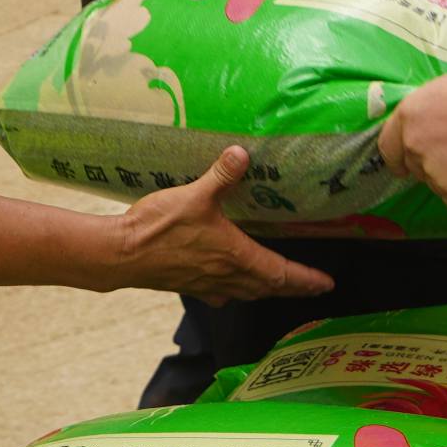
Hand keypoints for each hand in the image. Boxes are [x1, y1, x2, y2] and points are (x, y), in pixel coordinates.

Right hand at [110, 150, 335, 301]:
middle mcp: (226, 276)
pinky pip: (222, 293)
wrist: (120, 254)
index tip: (326, 283)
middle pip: (268, 288)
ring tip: (278, 283)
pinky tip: (230, 285)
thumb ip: (221, 175)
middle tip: (312, 285)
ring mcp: (206, 284)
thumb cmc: (158, 228)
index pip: (281, 274)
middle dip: (293, 286)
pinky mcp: (188, 285)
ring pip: (247, 292)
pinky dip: (236, 290)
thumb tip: (242, 153)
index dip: (306, 279)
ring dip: (267, 289)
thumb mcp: (195, 194)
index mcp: (235, 256)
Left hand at [379, 67, 446, 208]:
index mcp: (409, 115)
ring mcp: (431, 172)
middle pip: (414, 164)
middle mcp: (414, 145)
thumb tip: (446, 109)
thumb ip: (439, 102)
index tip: (403, 164)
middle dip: (430, 163)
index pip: (388, 144)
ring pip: (436, 182)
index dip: (397, 155)